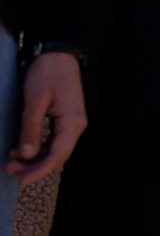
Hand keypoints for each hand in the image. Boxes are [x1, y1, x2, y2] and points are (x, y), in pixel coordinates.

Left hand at [5, 51, 85, 180]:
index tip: (22, 181)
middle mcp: (75, 126)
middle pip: (57, 156)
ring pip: (54, 150)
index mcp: (72, 122)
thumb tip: (26, 155)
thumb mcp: (34, 101)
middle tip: (9, 169)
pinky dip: (37, 148)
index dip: (39, 171)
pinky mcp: (64, 119)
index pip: (57, 155)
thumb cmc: (48, 73)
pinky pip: (52, 141)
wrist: (59, 53)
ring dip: (33, 159)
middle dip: (33, 166)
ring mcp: (71, 123)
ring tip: (10, 160)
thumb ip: (31, 129)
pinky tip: (20, 148)